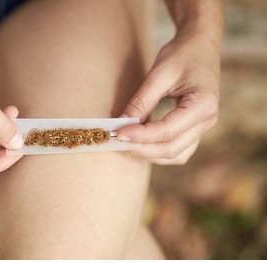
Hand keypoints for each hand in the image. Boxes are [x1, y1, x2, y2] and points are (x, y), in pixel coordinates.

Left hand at [118, 32, 219, 164]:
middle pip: (172, 148)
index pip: (167, 130)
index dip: (140, 135)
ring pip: (176, 154)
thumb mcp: (159, 73)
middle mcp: (207, 120)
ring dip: (150, 154)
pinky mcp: (195, 129)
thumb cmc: (182, 54)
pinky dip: (158, 151)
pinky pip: (178, 150)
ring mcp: (203, 127)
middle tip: (118, 142)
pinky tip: (141, 143)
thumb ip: (141, 101)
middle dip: (143, 149)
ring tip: (127, 144)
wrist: (200, 45)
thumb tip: (121, 123)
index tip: (118, 133)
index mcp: (203, 104)